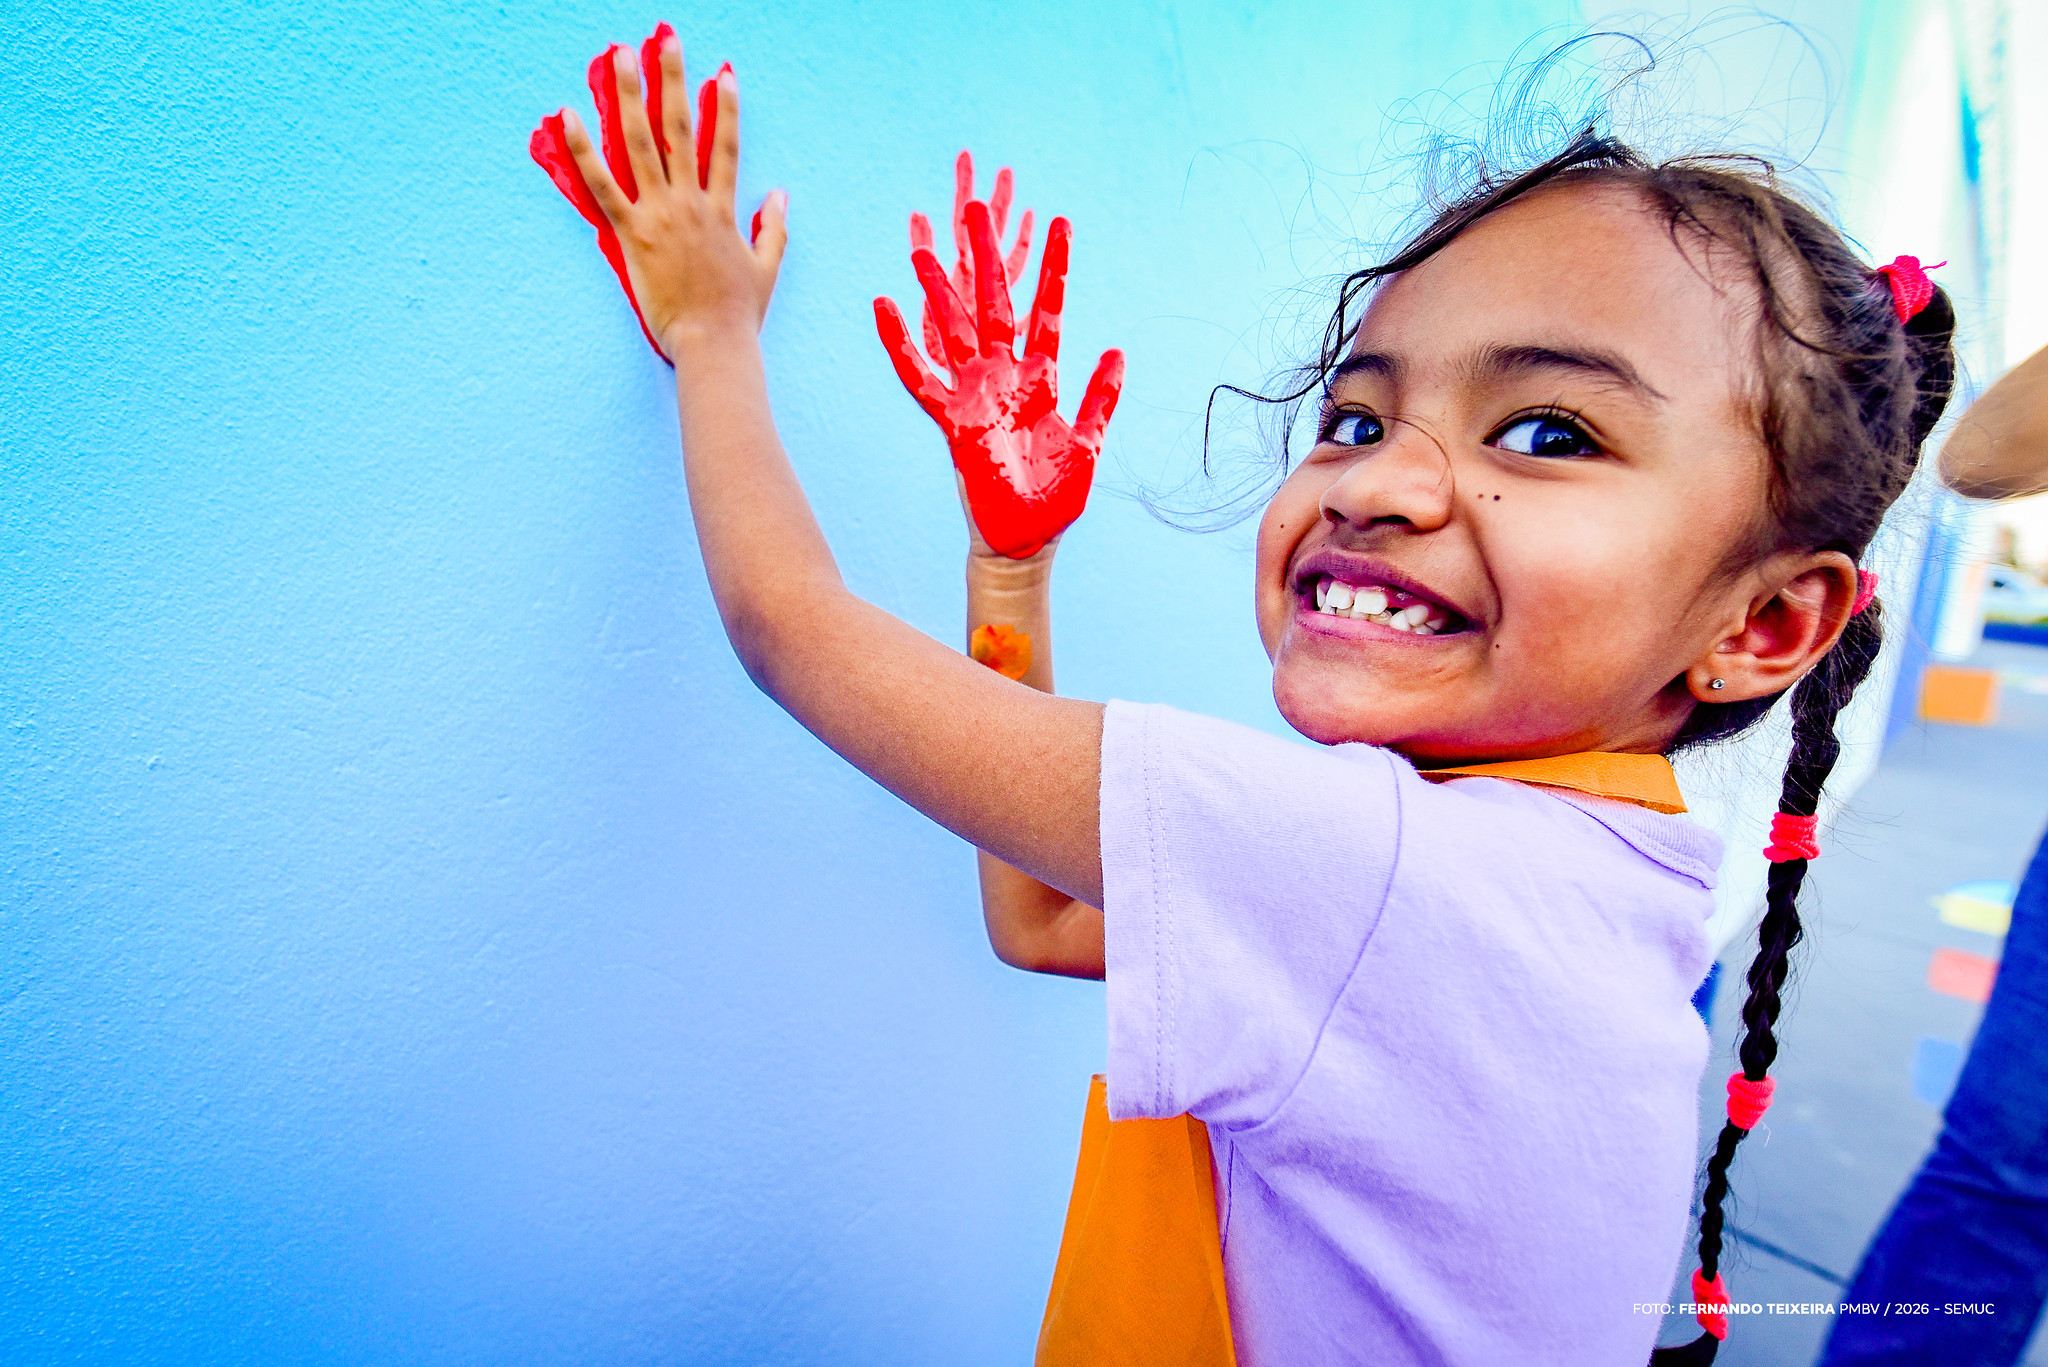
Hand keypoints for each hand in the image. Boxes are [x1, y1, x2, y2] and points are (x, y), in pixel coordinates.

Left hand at [528, 27, 785, 357]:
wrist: (714, 344)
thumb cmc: (738, 315)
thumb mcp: (766, 268)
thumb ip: (773, 228)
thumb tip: (780, 195)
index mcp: (722, 210)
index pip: (725, 147)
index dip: (725, 108)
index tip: (723, 74)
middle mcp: (691, 203)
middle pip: (680, 130)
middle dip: (673, 80)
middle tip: (665, 41)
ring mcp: (660, 215)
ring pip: (642, 143)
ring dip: (631, 95)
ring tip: (621, 57)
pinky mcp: (632, 234)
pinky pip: (603, 184)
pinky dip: (584, 149)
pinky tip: (568, 116)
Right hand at [875, 189, 1123, 559]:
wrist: (1026, 540)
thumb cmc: (1055, 497)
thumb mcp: (1089, 442)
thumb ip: (1099, 397)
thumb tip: (1116, 349)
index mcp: (1040, 378)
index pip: (1047, 310)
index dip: (1054, 268)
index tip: (1061, 222)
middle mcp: (1003, 377)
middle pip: (992, 303)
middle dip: (985, 255)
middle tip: (975, 205)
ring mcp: (975, 394)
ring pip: (952, 329)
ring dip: (938, 287)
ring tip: (922, 243)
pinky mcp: (952, 419)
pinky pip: (919, 377)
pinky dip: (901, 344)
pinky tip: (883, 306)